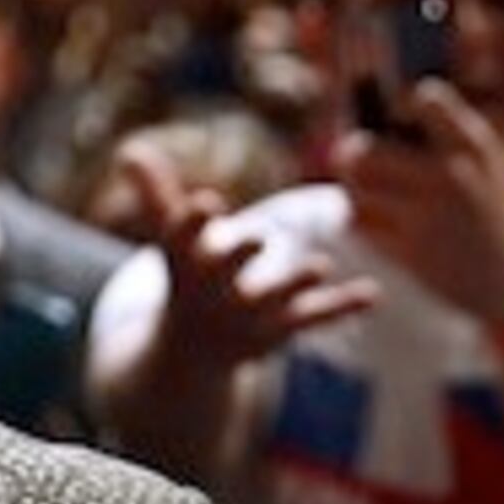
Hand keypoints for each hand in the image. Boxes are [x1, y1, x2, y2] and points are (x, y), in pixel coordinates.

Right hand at [123, 147, 376, 374]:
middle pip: (223, 273)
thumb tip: (130, 148)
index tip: (207, 201)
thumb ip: (157, 194)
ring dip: (294, 283)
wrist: (192, 355)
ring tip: (320, 266)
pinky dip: (342, 306)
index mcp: (184, 265)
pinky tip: (373, 294)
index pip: (182, 241)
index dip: (194, 222)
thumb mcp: (170, 239)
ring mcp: (248, 316)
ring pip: (272, 299)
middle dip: (238, 258)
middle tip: (258, 239)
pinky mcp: (281, 330)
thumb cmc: (185, 280)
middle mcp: (213, 293)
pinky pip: (314, 317)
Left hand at [338, 82, 503, 325]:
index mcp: (474, 145)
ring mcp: (431, 216)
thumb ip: (440, 130)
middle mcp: (454, 176)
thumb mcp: (481, 161)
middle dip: (352, 154)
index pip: (426, 98)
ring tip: (367, 192)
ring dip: (353, 189)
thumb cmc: (483, 206)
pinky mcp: (410, 252)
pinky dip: (359, 221)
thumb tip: (371, 100)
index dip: (400, 101)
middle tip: (354, 159)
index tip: (395, 113)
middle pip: (364, 149)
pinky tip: (378, 223)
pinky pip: (357, 223)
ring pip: (355, 187)